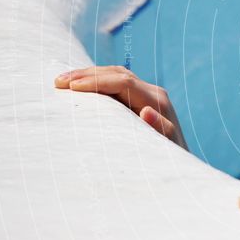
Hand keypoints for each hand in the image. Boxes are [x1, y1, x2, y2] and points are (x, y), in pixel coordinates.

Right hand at [55, 66, 188, 149]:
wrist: (181, 165)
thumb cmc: (169, 161)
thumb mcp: (165, 150)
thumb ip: (160, 130)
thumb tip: (146, 111)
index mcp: (158, 102)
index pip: (123, 83)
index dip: (96, 82)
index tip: (71, 88)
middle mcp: (154, 93)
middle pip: (118, 73)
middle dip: (87, 74)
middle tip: (59, 81)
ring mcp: (148, 94)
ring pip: (116, 75)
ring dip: (89, 74)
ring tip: (62, 81)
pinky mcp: (141, 98)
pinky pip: (116, 83)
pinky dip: (96, 81)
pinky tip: (77, 85)